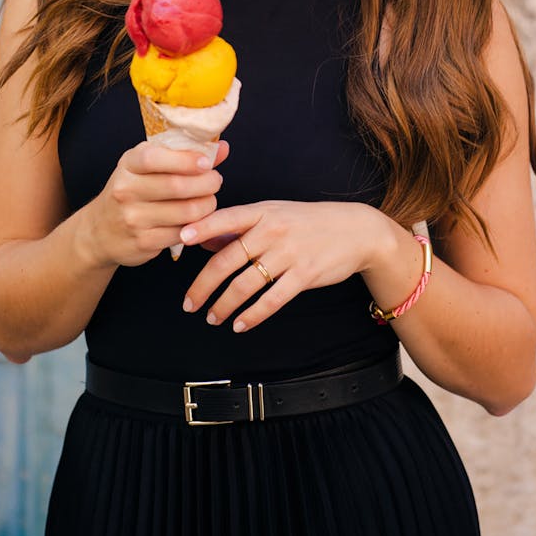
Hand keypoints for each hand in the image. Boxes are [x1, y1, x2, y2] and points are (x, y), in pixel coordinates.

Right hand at [80, 140, 227, 268]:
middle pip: (177, 186)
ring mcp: (133, 218)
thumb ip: (183, 155)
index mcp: (128, 165)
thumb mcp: (147, 166)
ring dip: (207, 205)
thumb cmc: (132, 190)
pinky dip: (196, 226)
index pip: (154, 158)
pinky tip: (197, 219)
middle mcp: (126, 190)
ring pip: (186, 211)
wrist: (99, 231)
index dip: (185, 159)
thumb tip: (221, 147)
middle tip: (215, 181)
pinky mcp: (143, 242)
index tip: (206, 162)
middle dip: (207, 183)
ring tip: (208, 200)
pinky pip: (182, 233)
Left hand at [180, 200, 386, 331]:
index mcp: (262, 211)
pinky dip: (252, 315)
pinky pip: (271, 300)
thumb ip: (240, 225)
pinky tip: (239, 324)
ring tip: (212, 317)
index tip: (180, 240)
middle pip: (227, 260)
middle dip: (203, 285)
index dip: (201, 229)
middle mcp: (272, 231)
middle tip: (188, 303)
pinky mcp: (304, 275)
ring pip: (245, 284)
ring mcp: (288, 253)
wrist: (355, 230)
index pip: (225, 219)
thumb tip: (203, 239)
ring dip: (223, 305)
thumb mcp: (274, 212)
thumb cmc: (308, 221)